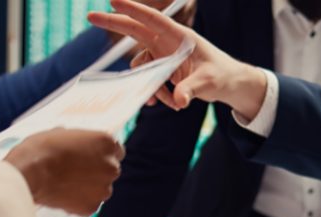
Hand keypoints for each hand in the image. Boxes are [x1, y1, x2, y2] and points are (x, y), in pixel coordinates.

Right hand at [4, 129, 123, 215]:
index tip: (93, 159)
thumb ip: (79, 141)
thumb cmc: (40, 149)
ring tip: (64, 184)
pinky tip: (62, 195)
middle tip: (75, 172)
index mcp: (107, 143)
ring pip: (100, 189)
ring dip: (88, 188)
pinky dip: (78, 202)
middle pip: (110, 170)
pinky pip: (88, 205)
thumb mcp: (62, 133)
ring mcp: (104, 188)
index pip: (116, 151)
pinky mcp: (93, 206)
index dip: (102, 155)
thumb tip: (77, 144)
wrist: (27, 172)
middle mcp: (111, 166)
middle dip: (96, 172)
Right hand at [88, 0, 267, 117]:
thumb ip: (192, 89)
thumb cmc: (223, 75)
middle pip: (136, 30)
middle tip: (90, 17)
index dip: (134, 9)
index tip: (113, 0)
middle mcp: (169, 43)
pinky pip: (150, 81)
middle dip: (114, 24)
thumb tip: (178, 100)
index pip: (154, 19)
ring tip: (169, 101)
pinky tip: (172, 103)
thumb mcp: (209, 82)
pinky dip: (157, 93)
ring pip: (143, 67)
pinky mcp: (164, 70)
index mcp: (181, 37)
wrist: (230, 84)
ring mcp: (164, 56)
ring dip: (149, 85)